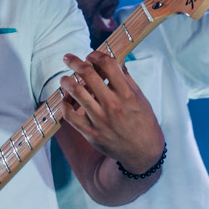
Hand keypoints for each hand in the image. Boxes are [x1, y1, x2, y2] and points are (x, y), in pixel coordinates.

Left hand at [59, 51, 164, 172]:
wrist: (142, 153)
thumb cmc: (144, 123)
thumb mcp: (141, 98)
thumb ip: (127, 79)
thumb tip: (116, 61)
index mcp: (127, 94)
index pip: (108, 65)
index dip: (96, 55)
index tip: (91, 55)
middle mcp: (112, 105)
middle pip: (88, 75)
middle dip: (75, 62)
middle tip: (68, 58)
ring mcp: (100, 120)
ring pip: (76, 93)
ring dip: (67, 81)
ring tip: (65, 78)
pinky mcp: (91, 133)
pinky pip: (70, 116)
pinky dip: (65, 105)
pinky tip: (66, 100)